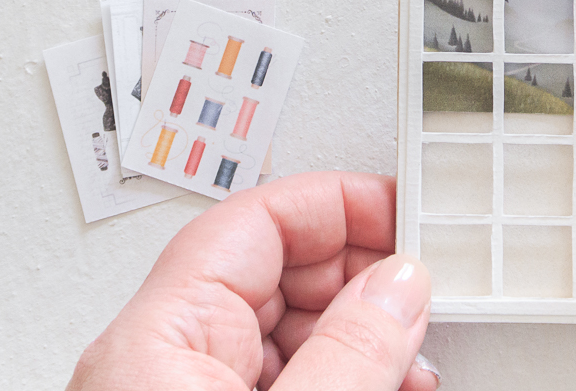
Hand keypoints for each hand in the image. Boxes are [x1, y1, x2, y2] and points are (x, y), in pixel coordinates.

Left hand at [67, 173, 436, 390]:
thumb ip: (347, 351)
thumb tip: (401, 285)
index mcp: (156, 342)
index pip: (252, 223)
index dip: (334, 203)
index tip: (400, 209)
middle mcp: (167, 364)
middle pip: (277, 271)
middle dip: (360, 272)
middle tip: (419, 286)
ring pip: (292, 330)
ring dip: (363, 332)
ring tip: (413, 347)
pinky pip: (291, 378)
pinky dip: (346, 374)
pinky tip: (390, 381)